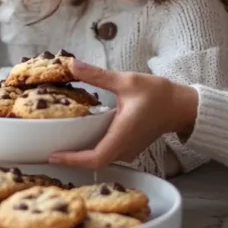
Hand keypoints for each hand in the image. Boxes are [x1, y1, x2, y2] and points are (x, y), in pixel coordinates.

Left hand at [48, 60, 197, 169]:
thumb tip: (72, 65)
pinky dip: (91, 149)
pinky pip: (107, 153)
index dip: (73, 160)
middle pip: (94, 162)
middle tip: (47, 149)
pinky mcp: (130, 148)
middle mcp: (125, 148)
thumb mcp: (125, 81)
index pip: (95, 158)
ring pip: (100, 159)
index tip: (53, 156)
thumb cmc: (157, 94)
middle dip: (71, 159)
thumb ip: (97, 75)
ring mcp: (128, 150)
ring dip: (81, 154)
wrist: (180, 106)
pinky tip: (79, 137)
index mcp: (122, 134)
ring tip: (59, 143)